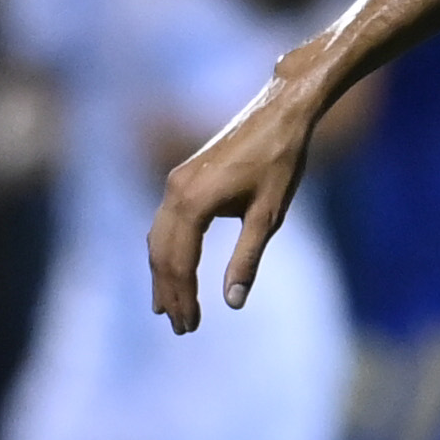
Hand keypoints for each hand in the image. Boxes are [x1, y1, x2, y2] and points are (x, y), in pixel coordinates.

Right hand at [148, 58, 325, 331]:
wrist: (280, 111)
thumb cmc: (280, 161)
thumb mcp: (268, 215)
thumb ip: (247, 259)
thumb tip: (232, 303)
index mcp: (193, 201)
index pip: (179, 263)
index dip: (183, 298)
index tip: (189, 327)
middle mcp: (175, 190)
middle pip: (161, 254)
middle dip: (169, 293)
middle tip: (179, 328)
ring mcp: (176, 182)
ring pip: (159, 238)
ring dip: (162, 274)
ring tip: (167, 308)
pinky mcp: (184, 178)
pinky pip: (165, 222)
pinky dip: (166, 250)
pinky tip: (172, 268)